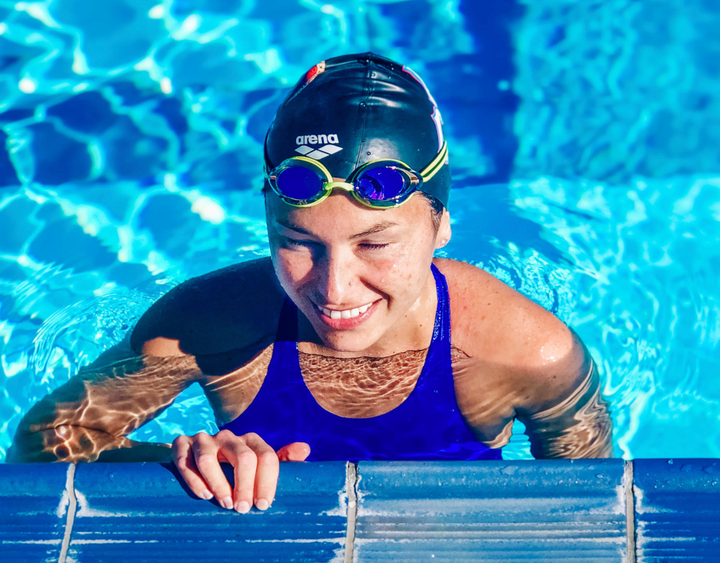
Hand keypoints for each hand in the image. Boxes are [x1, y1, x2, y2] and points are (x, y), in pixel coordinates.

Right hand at [172, 430, 309, 512]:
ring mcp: (203, 439)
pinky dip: (194, 479)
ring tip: (225, 504)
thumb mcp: (258, 463)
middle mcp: (228, 437)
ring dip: (219, 484)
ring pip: (210, 458)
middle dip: (245, 485)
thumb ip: (282, 460)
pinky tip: (203, 495)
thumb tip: (305, 449)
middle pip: (243, 457)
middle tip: (242, 509)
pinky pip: (185, 461)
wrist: (193, 457)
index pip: (266, 456)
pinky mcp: (181, 445)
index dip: (267, 482)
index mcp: (250, 441)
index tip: (263, 506)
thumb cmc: (232, 466)